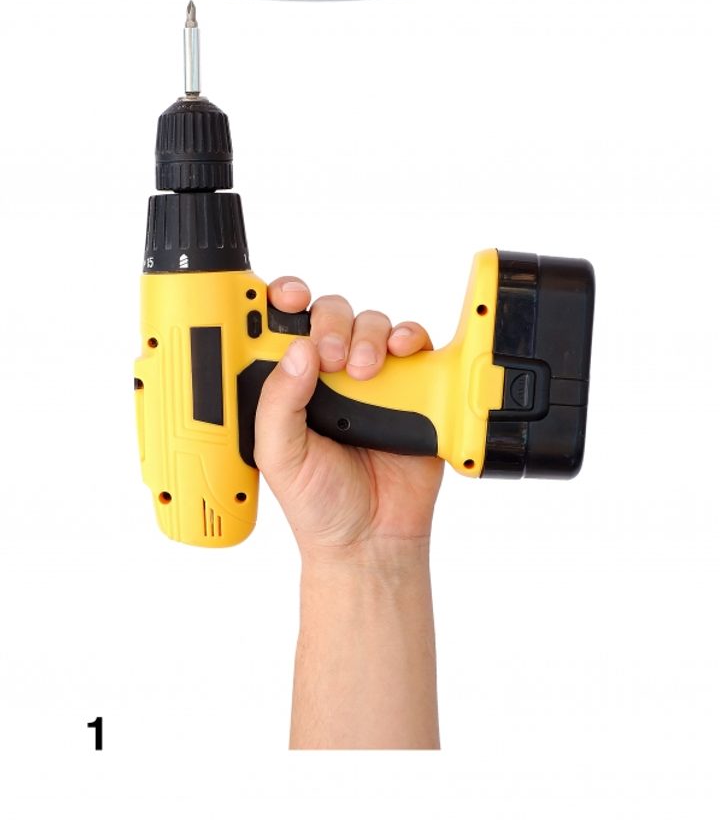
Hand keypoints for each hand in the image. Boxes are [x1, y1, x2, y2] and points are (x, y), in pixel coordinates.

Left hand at [254, 276, 443, 562]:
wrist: (372, 539)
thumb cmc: (318, 502)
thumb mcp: (280, 456)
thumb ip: (279, 404)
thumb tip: (298, 351)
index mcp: (287, 385)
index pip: (280, 326)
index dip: (280, 300)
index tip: (287, 298)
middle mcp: (327, 374)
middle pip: (329, 314)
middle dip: (330, 322)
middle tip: (330, 355)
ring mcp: (371, 377)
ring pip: (370, 322)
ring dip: (368, 335)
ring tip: (364, 371)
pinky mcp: (410, 385)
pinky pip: (414, 343)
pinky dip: (409, 337)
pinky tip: (401, 352)